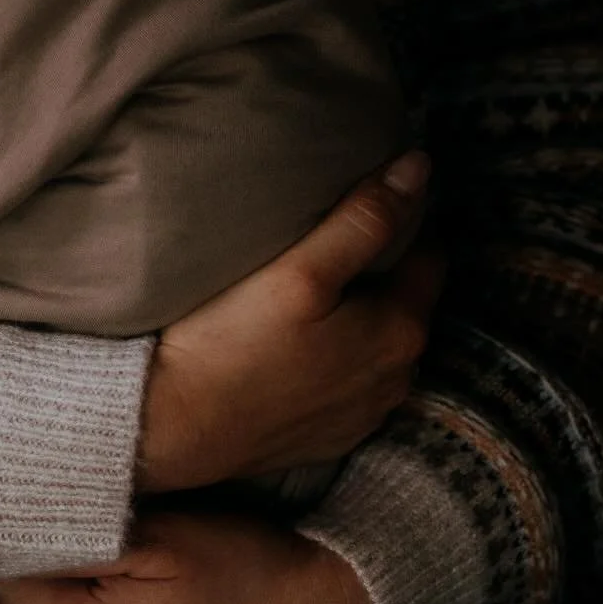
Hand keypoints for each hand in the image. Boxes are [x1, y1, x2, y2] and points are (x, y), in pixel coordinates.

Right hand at [138, 150, 440, 489]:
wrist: (174, 425)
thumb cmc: (232, 341)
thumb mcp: (300, 270)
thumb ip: (363, 220)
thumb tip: (418, 168)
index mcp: (400, 332)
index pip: (428, 254)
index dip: (402, 219)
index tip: (364, 197)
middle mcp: (397, 379)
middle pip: (405, 299)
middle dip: (380, 266)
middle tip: (331, 234)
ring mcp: (365, 413)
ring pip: (378, 341)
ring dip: (360, 313)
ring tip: (313, 284)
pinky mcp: (333, 434)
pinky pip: (351, 379)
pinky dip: (337, 354)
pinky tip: (297, 339)